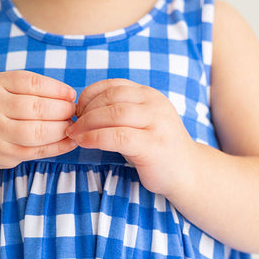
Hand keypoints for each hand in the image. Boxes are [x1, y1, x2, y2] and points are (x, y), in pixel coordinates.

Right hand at [0, 70, 77, 174]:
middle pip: (37, 108)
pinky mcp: (4, 154)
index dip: (56, 89)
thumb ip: (27, 90)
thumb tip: (68, 96)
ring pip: (38, 132)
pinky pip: (37, 151)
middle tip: (74, 112)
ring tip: (71, 126)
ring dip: (61, 130)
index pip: (31, 83)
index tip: (71, 95)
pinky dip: (57, 148)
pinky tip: (69, 143)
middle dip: (62, 110)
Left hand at [66, 78, 197, 195]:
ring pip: (113, 114)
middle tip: (71, 125)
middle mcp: (154, 104)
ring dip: (87, 123)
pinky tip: (84, 142)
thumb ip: (118, 113)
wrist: (186, 173)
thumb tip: (81, 110)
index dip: (89, 95)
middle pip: (110, 98)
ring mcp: (156, 124)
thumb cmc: (155, 149)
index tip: (78, 111)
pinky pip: (117, 136)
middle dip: (85, 111)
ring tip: (74, 134)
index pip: (113, 85)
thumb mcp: (139, 123)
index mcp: (149, 95)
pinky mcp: (152, 145)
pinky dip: (95, 137)